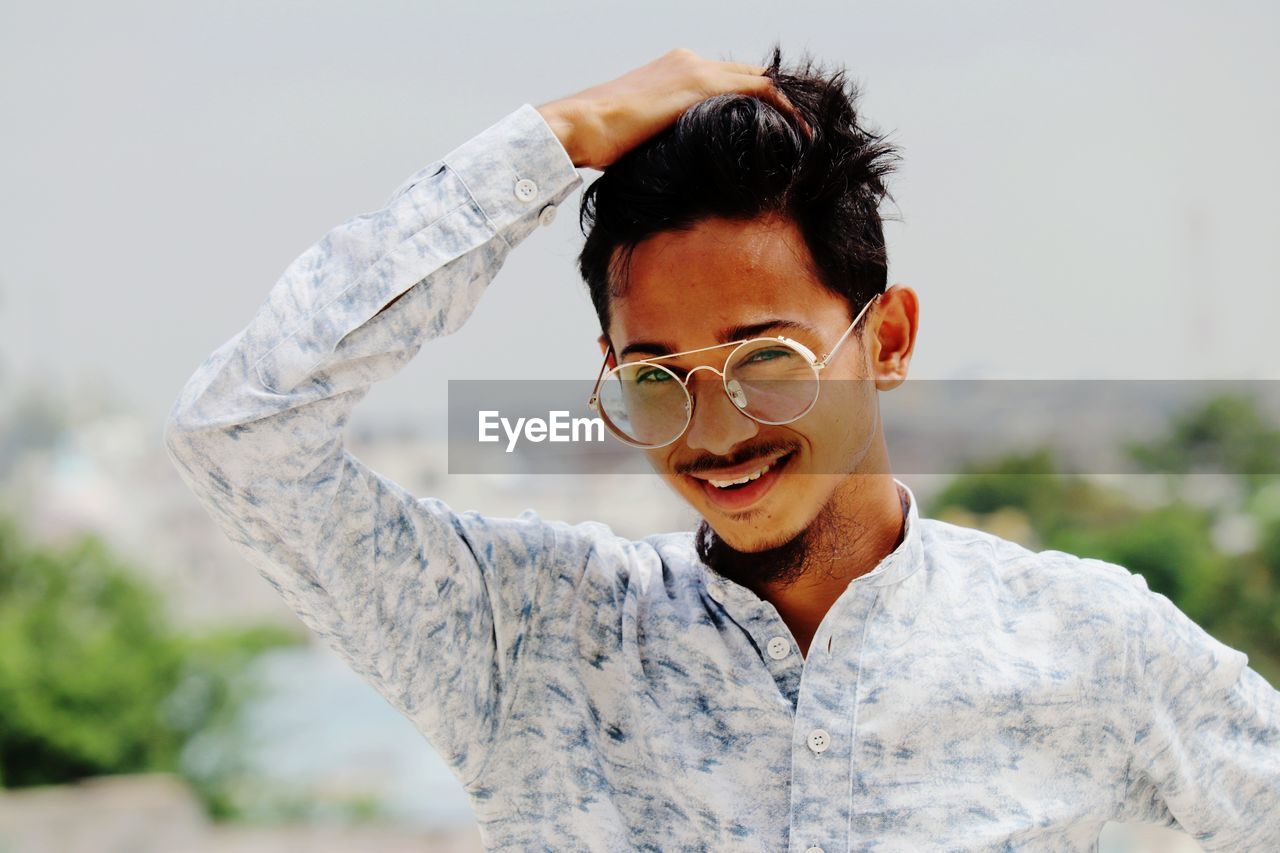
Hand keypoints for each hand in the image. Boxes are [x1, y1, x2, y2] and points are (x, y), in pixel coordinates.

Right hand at [535, 48, 804, 169]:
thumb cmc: (597, 145)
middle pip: (749, 76)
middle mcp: (688, 62)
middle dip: (778, 101)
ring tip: (809, 133)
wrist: (577, 126)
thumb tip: (680, 174)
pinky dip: (784, 107)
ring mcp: (695, 69)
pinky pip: (760, 88)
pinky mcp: (699, 84)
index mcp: (673, 71)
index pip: (726, 82)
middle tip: (802, 131)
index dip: (754, 104)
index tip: (775, 131)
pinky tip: (801, 131)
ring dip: (787, 104)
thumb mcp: (640, 142)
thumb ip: (666, 143)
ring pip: (759, 79)